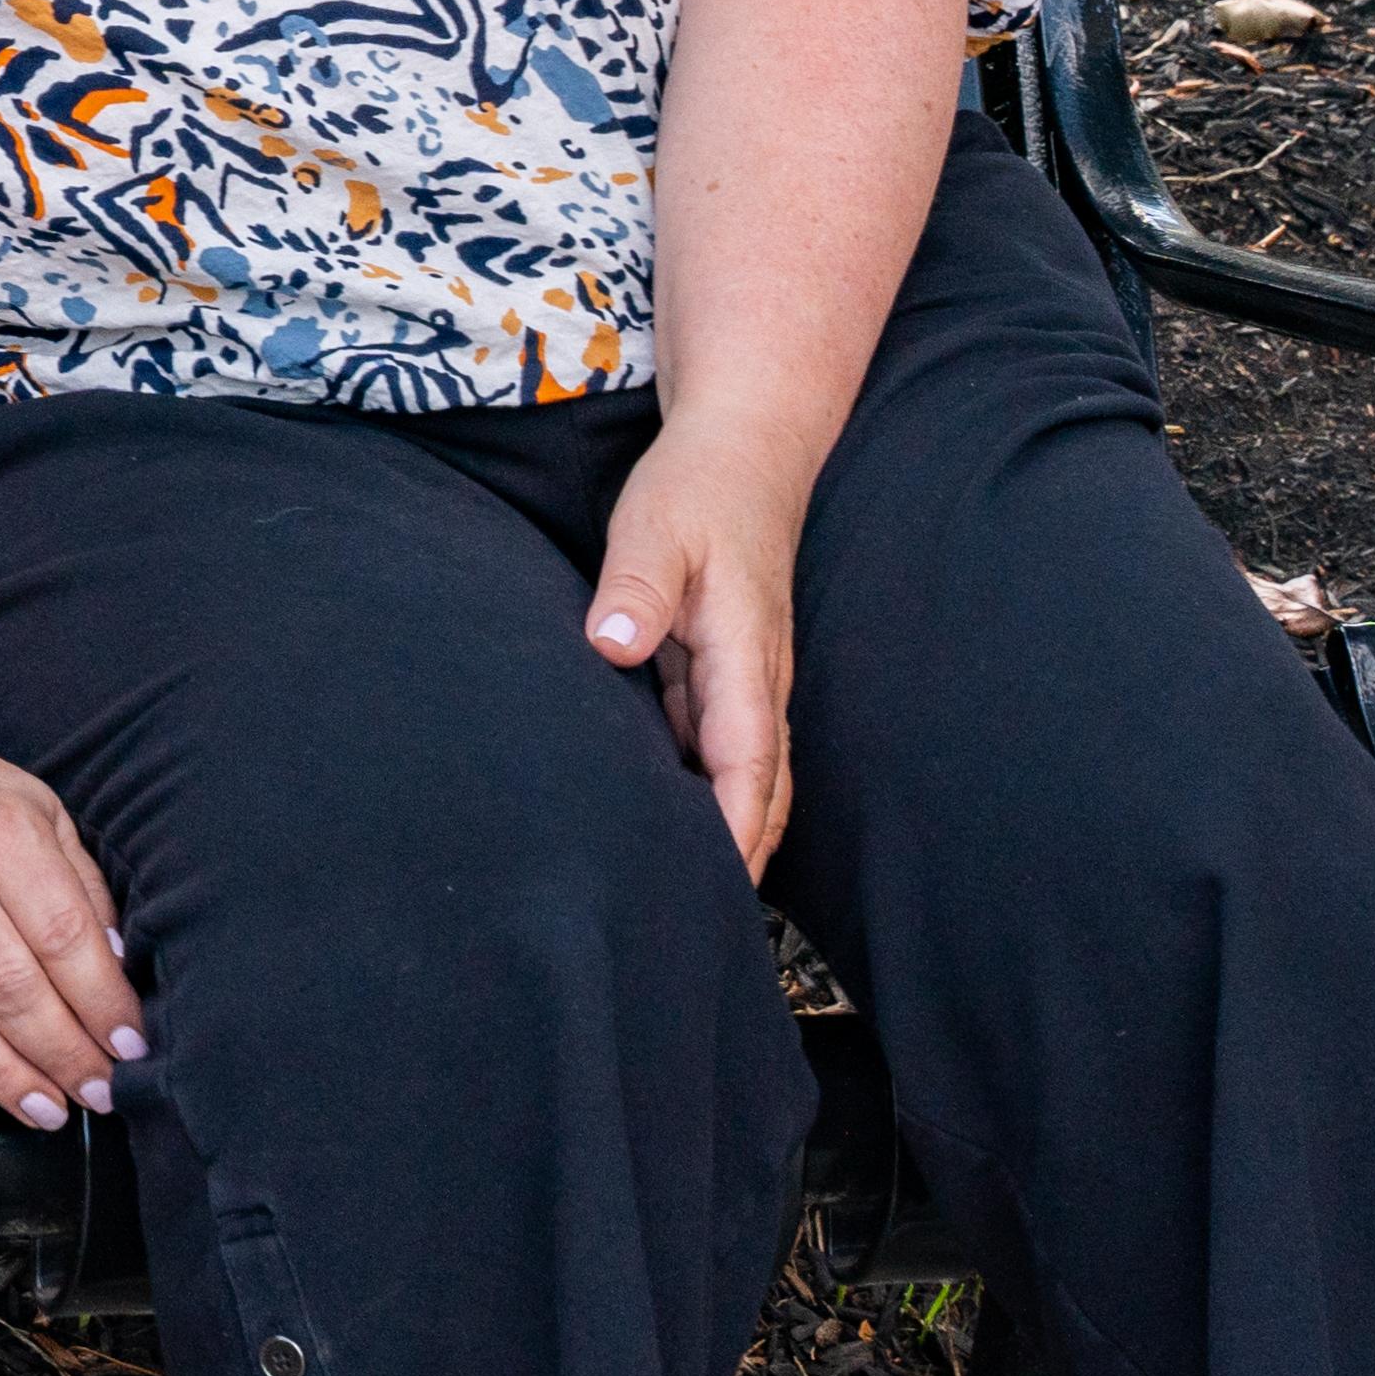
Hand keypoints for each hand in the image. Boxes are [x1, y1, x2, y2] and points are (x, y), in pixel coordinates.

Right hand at [0, 728, 142, 1130]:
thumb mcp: (45, 817)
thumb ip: (84, 891)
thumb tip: (118, 972)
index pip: (62, 938)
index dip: (102, 1003)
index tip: (129, 1048)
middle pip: (9, 987)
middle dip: (62, 1054)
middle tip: (97, 1093)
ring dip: (2, 1073)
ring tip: (45, 1108)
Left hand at [585, 428, 807, 874]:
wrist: (743, 449)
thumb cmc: (697, 489)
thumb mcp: (656, 529)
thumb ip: (636, 590)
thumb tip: (615, 645)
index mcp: (747, 656)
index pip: (747, 764)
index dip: (733, 830)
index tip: (714, 889)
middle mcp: (757, 680)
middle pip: (758, 788)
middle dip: (740, 857)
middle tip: (699, 926)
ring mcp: (744, 678)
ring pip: (743, 773)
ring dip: (726, 831)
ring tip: (687, 897)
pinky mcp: (723, 670)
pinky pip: (719, 747)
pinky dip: (705, 792)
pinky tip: (667, 823)